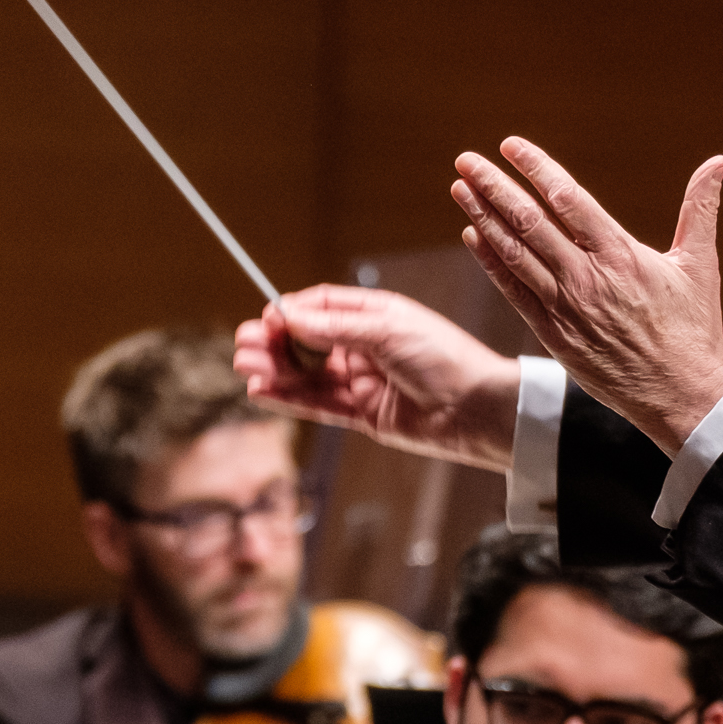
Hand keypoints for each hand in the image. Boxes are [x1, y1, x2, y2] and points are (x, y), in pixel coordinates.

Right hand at [232, 285, 522, 470]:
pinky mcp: (363, 415)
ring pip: (307, 375)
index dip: (291, 313)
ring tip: (246, 368)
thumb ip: (333, 327)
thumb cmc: (445, 359)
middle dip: (273, 343)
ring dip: (274, 370)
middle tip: (244, 346)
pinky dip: (288, 398)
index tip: (267, 320)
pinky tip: (262, 391)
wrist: (478, 409)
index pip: (321, 308)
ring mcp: (363, 381)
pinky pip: (317, 404)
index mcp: (375, 316)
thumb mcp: (386, 330)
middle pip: (306, 342)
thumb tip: (287, 315)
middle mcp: (365, 346)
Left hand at [450, 137, 722, 454]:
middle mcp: (587, 277)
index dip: (536, 168)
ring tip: (460, 188)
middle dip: (494, 187)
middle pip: (529, 221)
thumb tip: (718, 161)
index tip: (511, 146)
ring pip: (514, 254)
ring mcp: (566, 308)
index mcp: (621, 254)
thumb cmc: (694, 329)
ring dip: (483, 218)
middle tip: (466, 160)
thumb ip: (700, 208)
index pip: (568, 198)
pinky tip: (472, 236)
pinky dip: (490, 262)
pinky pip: (513, 292)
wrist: (681, 396)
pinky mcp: (554, 335)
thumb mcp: (700, 264)